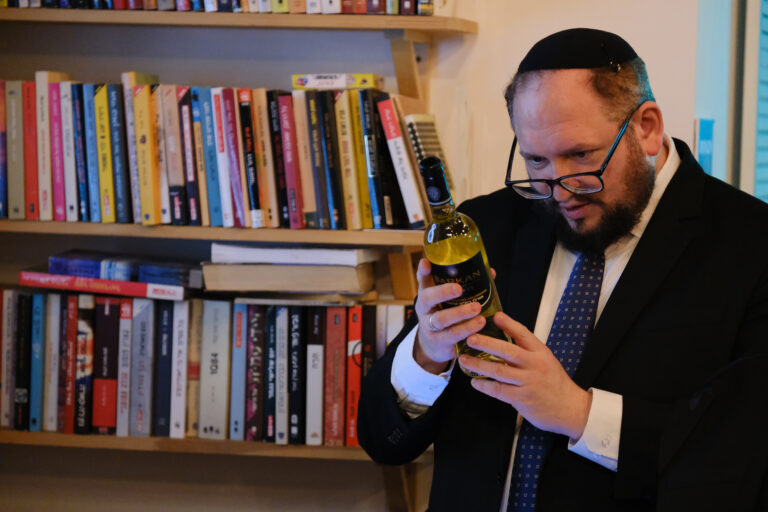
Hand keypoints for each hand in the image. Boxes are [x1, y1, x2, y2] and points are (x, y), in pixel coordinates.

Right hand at [413, 258, 486, 373]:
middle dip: (443, 292)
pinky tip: (479, 329)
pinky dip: (466, 332)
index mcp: (427, 296)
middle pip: (427, 299)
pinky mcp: (440, 342)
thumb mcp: (449, 302)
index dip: (423, 272)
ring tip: (478, 310)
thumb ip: (466, 287)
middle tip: (459, 289)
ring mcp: (430, 327)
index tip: (426, 263)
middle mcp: (425, 310)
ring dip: (460, 314)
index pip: (422, 281)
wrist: (434, 345)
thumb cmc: (446, 315)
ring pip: (441, 320)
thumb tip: (490, 272)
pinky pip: (452, 337)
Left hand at [459, 312, 592, 439]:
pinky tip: (475, 381)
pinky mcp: (522, 399)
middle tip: (470, 338)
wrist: (569, 408)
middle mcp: (535, 365)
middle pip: (507, 351)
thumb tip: (504, 336)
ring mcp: (528, 382)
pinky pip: (499, 390)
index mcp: (541, 353)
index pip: (523, 334)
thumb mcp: (546, 360)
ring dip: (478, 365)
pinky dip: (485, 385)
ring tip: (464, 359)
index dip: (509, 324)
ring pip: (498, 371)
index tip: (495, 316)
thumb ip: (527, 350)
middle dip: (486, 343)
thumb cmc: (554, 382)